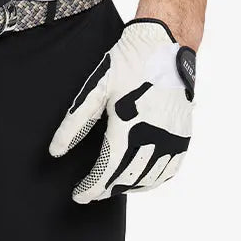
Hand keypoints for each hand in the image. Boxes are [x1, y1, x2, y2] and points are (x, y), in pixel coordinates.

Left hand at [48, 17, 195, 202]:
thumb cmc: (128, 63)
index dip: (91, 188)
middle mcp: (154, 138)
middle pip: (127, 179)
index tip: (79, 195)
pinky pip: (169, 171)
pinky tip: (140, 178)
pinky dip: (152, 180)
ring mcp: (172, 139)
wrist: (164, 45)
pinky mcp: (184, 136)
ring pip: (149, 179)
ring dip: (128, 186)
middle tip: (91, 190)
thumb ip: (75, 122)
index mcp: (129, 126)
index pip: (107, 172)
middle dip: (106, 188)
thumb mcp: (96, 88)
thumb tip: (56, 150)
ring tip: (111, 183)